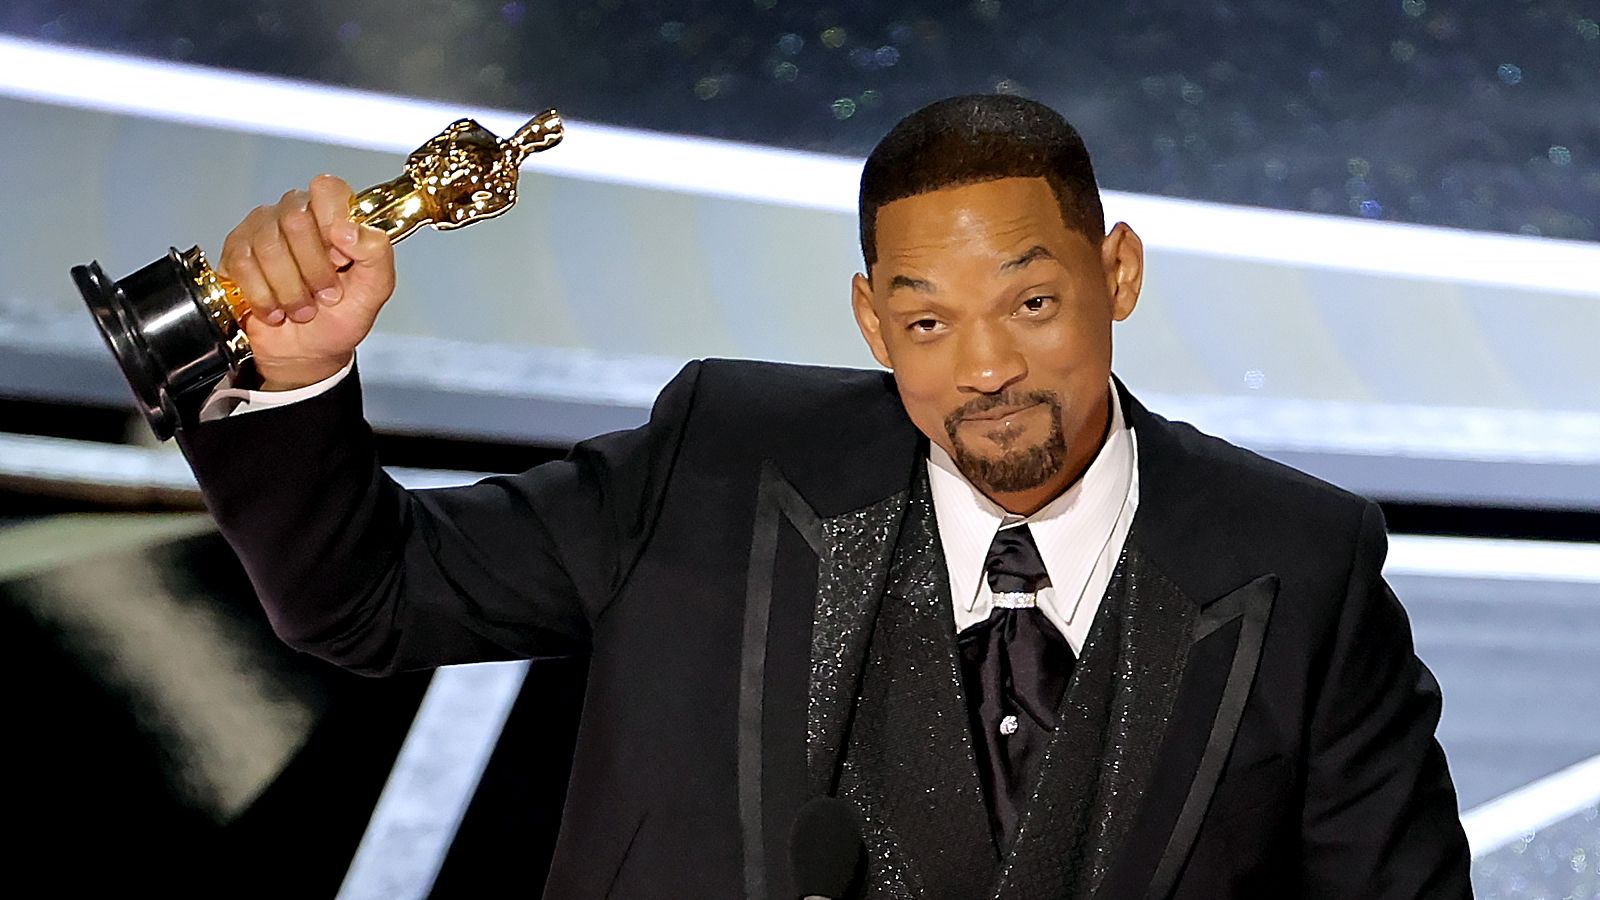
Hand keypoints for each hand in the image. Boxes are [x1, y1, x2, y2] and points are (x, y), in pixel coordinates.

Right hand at [217, 174, 396, 389]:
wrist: (306, 354)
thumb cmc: (339, 318)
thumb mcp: (374, 291)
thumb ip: (377, 254)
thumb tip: (349, 229)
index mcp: (333, 215)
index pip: (328, 190)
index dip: (333, 224)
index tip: (341, 260)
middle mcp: (295, 213)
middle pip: (297, 220)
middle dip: (314, 270)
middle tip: (325, 294)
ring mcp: (262, 229)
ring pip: (269, 245)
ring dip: (290, 290)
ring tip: (301, 308)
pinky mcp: (235, 251)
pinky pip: (243, 265)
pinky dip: (264, 297)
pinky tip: (275, 309)